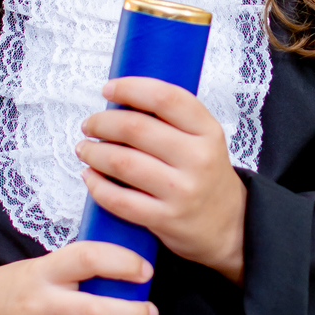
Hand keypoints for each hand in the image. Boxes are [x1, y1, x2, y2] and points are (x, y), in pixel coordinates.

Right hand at [0, 242, 157, 314]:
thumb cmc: (22, 286)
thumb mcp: (45, 265)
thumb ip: (81, 269)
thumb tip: (135, 274)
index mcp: (45, 272)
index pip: (87, 258)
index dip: (122, 263)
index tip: (145, 271)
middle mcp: (37, 305)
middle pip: (93, 312)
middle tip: (149, 313)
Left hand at [76, 76, 246, 283]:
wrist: (230, 226)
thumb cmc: (206, 175)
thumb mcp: (204, 139)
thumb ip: (171, 119)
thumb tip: (120, 100)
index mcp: (208, 131)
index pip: (165, 98)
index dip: (130, 88)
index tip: (108, 89)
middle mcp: (198, 159)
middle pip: (136, 128)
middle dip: (102, 123)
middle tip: (90, 124)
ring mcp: (182, 191)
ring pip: (122, 163)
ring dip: (94, 152)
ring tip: (85, 148)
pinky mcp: (166, 219)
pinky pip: (119, 200)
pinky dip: (96, 185)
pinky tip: (90, 176)